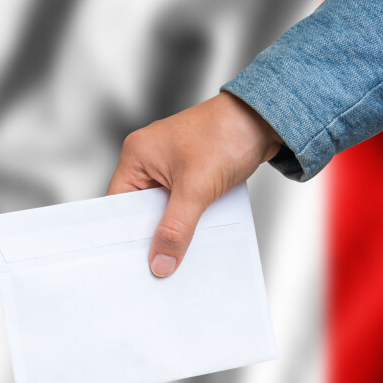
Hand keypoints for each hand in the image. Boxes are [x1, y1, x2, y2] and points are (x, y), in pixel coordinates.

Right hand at [107, 92, 281, 276]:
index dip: (126, 233)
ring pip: (164, 209)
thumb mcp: (196, 189)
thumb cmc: (226, 133)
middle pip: (141, 209)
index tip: (135, 260)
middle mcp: (149, 159)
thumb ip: (176, 229)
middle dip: (153, 234)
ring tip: (180, 251)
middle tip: (160, 263)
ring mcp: (171, 166)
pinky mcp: (191, 172)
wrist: (263, 119)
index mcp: (137, 156)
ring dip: (174, 227)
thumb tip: (161, 260)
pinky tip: (198, 233)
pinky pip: (182, 203)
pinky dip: (190, 218)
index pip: (119, 204)